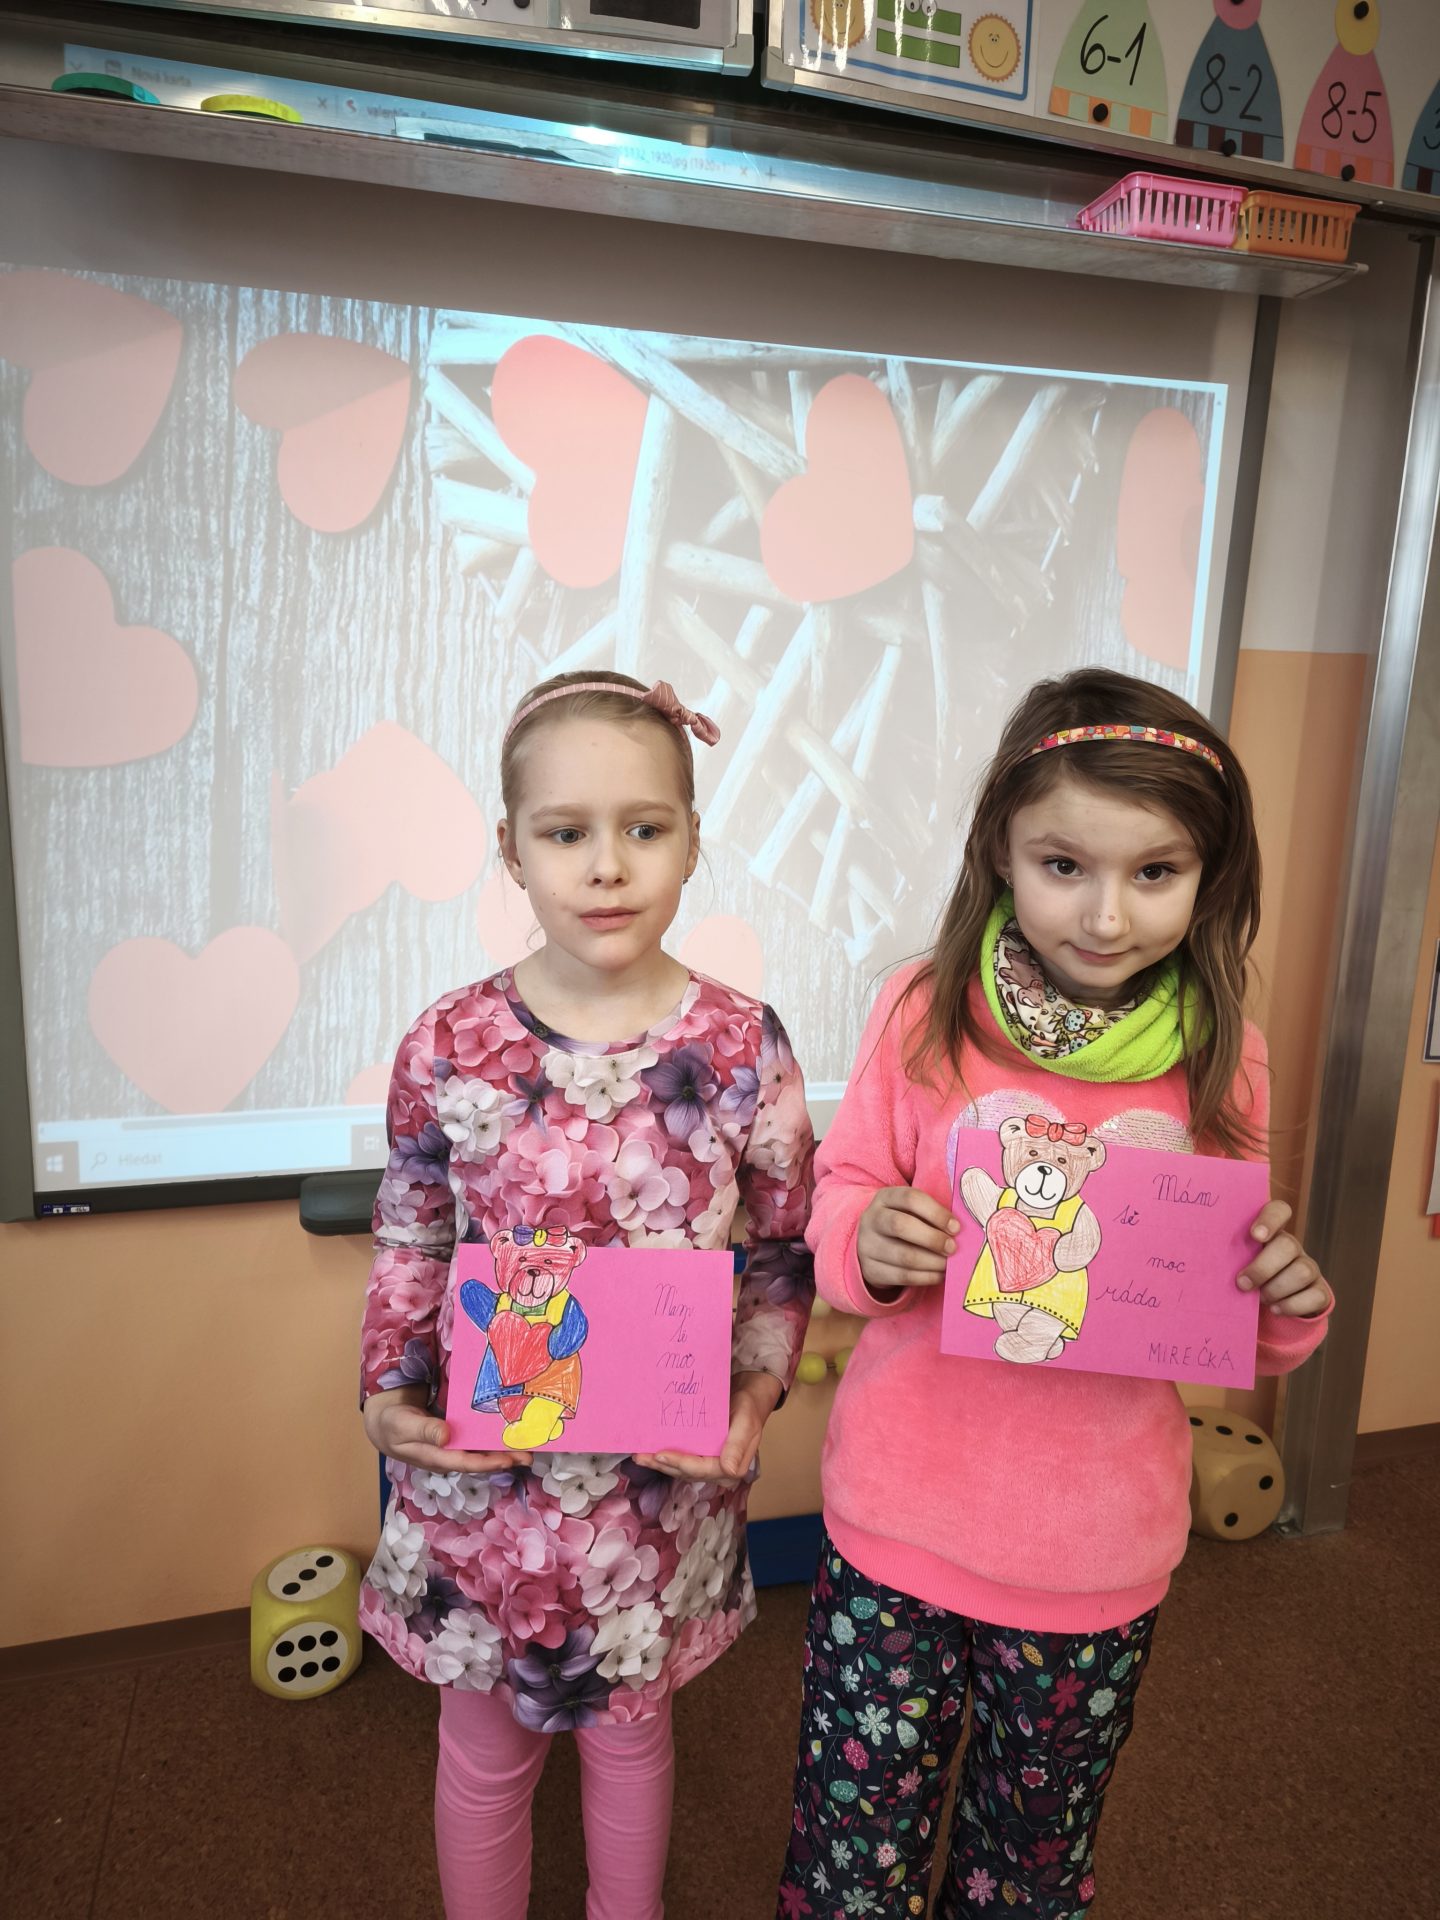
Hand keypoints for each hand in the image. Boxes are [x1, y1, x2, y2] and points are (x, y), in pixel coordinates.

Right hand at [362, 1386, 531, 1474]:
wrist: (385, 1420)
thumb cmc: (392, 1423)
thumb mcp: (403, 1425)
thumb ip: (424, 1430)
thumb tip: (446, 1436)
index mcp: (435, 1457)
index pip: (466, 1462)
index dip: (488, 1462)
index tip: (509, 1459)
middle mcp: (448, 1456)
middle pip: (480, 1460)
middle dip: (505, 1458)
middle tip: (530, 1455)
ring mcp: (453, 1448)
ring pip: (482, 1451)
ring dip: (503, 1449)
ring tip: (528, 1446)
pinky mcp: (456, 1437)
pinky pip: (477, 1439)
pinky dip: (493, 1437)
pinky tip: (509, 1430)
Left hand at [634, 1369, 782, 1483]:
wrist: (748, 1398)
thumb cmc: (748, 1408)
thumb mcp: (747, 1422)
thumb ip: (738, 1445)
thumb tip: (729, 1470)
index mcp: (732, 1467)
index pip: (702, 1469)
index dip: (680, 1464)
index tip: (660, 1455)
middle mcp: (718, 1471)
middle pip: (686, 1472)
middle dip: (663, 1465)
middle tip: (640, 1457)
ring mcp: (708, 1464)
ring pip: (680, 1468)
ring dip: (659, 1463)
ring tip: (638, 1456)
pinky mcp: (700, 1455)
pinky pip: (680, 1458)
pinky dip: (664, 1456)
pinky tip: (648, 1451)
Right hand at [857, 1186, 958, 1294]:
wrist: (873, 1245)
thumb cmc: (904, 1223)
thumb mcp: (912, 1210)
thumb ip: (932, 1214)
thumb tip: (959, 1231)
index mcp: (885, 1197)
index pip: (910, 1199)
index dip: (936, 1213)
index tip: (956, 1227)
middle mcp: (872, 1218)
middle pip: (900, 1225)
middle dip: (932, 1238)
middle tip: (952, 1248)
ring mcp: (868, 1245)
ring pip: (903, 1256)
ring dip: (933, 1262)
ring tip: (948, 1264)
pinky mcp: (871, 1270)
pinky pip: (902, 1276)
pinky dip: (926, 1277)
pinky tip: (939, 1275)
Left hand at [1238, 1201, 1331, 1317]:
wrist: (1269, 1303)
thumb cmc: (1244, 1276)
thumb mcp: (1235, 1263)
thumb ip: (1228, 1256)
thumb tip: (1203, 1259)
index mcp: (1270, 1233)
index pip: (1279, 1210)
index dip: (1270, 1219)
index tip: (1254, 1235)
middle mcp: (1292, 1247)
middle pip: (1288, 1245)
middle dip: (1263, 1268)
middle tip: (1242, 1284)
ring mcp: (1309, 1268)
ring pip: (1303, 1271)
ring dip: (1276, 1289)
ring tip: (1260, 1299)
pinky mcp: (1319, 1291)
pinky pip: (1316, 1295)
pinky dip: (1293, 1305)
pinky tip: (1276, 1308)